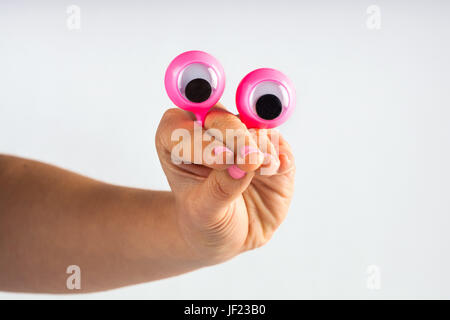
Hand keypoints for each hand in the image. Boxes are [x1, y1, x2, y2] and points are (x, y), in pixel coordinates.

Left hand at [155, 104, 294, 263]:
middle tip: (248, 159)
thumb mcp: (204, 212)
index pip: (179, 129)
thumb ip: (219, 189)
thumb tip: (242, 165)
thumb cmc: (206, 218)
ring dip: (260, 145)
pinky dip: (280, 153)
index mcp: (177, 142)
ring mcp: (243, 138)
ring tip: (263, 166)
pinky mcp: (271, 150)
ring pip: (252, 127)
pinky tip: (279, 166)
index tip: (220, 160)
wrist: (231, 234)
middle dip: (235, 136)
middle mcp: (209, 132)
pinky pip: (278, 143)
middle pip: (220, 119)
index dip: (200, 141)